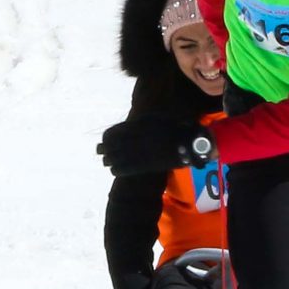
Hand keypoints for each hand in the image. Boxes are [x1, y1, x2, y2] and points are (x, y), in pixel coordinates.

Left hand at [95, 117, 212, 178]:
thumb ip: (139, 123)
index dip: (106, 138)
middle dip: (103, 150)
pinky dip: (117, 169)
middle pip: (111, 147)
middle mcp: (135, 139)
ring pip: (115, 158)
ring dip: (109, 159)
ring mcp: (139, 152)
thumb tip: (126, 127)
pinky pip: (124, 168)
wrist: (187, 142)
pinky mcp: (145, 165)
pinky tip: (115, 169)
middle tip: (100, 152)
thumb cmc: (173, 128)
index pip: (113, 134)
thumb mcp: (155, 119)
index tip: (103, 141)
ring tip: (107, 161)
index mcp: (136, 126)